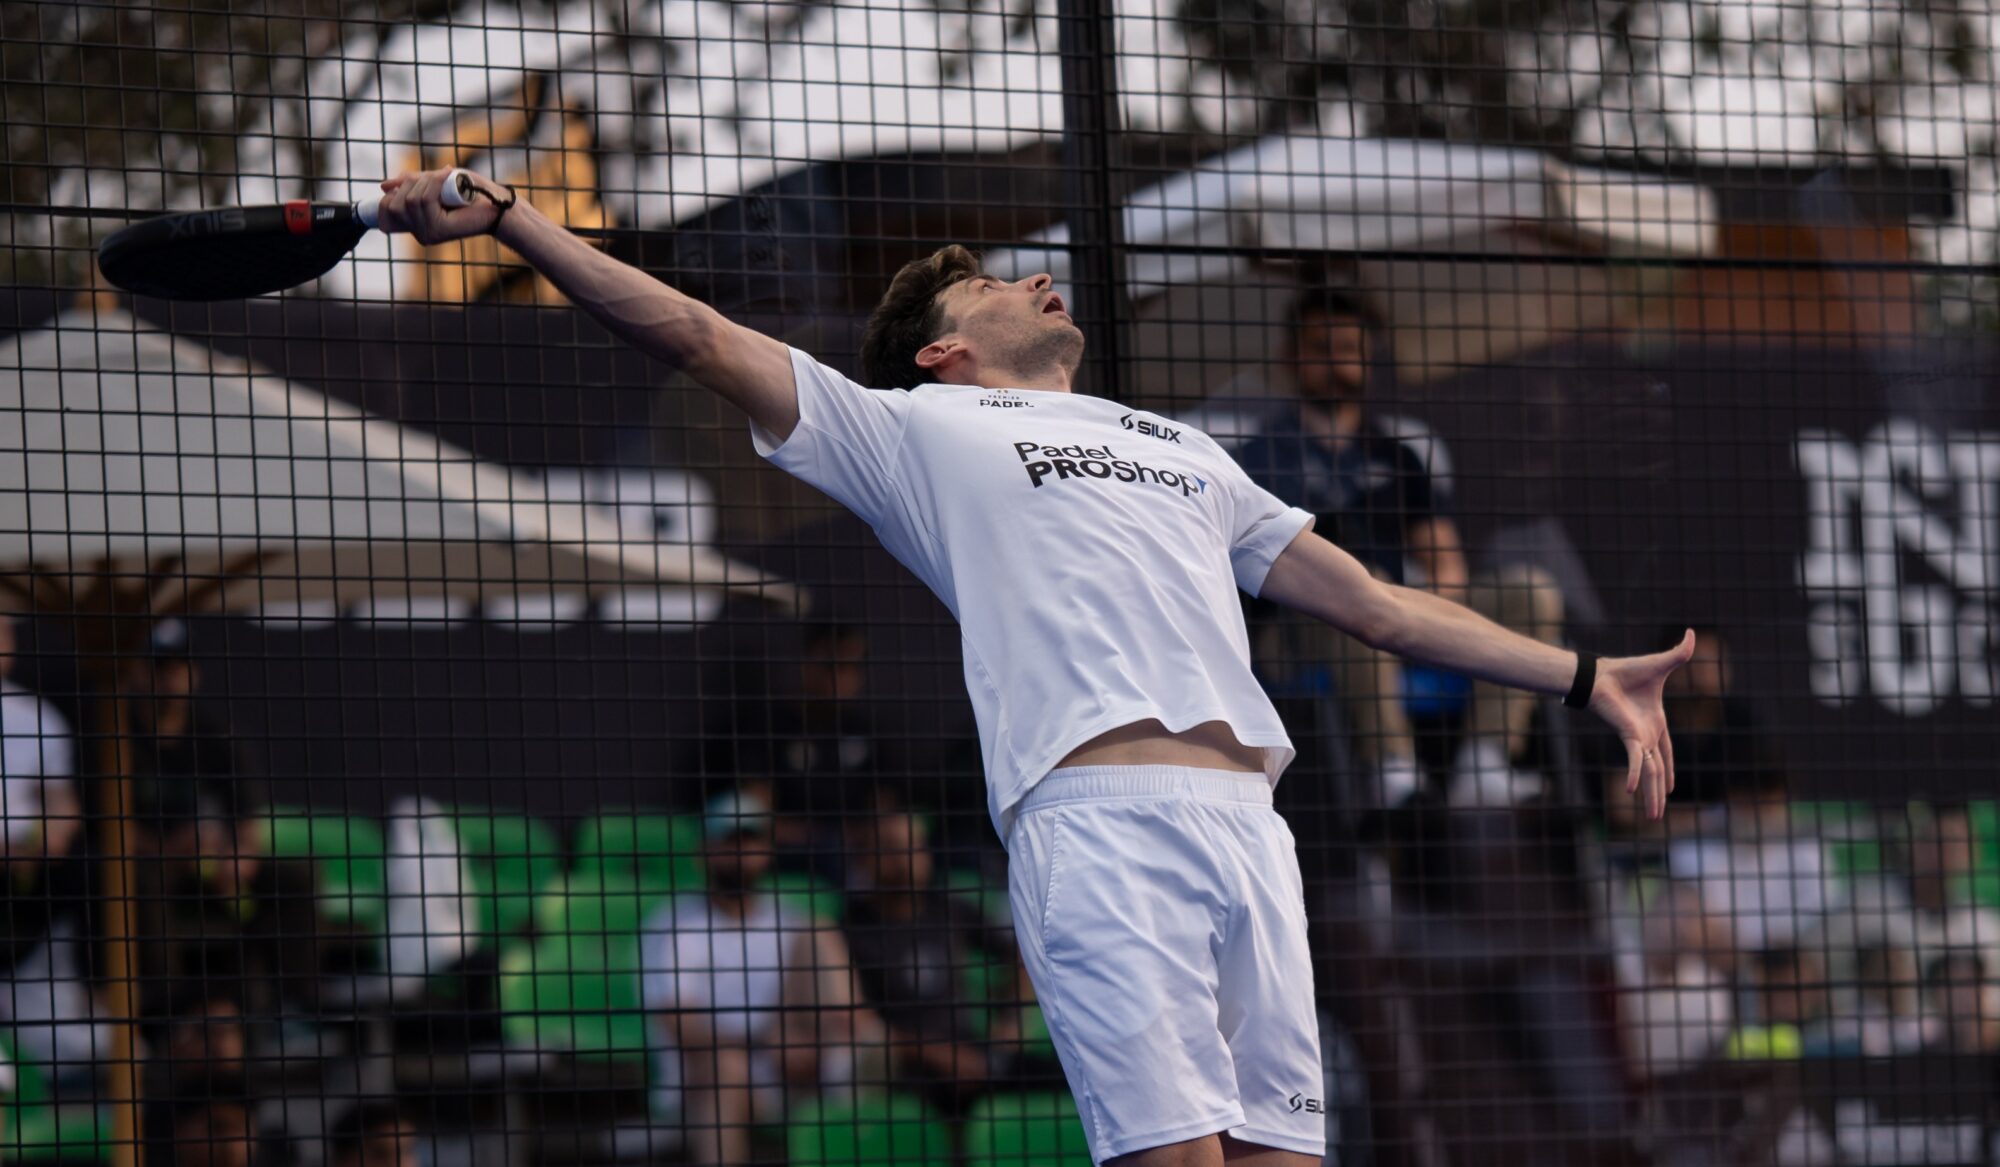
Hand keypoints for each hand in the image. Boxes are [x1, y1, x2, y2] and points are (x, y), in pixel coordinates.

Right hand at [374, 169, 510, 242]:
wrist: (499, 205)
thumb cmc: (471, 192)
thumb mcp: (435, 182)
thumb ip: (411, 183)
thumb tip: (383, 187)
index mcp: (416, 225)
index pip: (385, 211)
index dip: (390, 193)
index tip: (404, 182)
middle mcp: (420, 234)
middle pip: (395, 203)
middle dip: (412, 182)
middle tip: (436, 176)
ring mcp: (428, 234)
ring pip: (411, 200)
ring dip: (426, 182)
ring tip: (445, 178)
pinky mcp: (440, 231)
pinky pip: (425, 201)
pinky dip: (434, 183)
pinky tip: (446, 177)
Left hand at [1590, 629, 1695, 820]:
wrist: (1600, 673)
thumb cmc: (1625, 670)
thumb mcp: (1660, 665)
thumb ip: (1679, 653)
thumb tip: (1691, 632)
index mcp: (1655, 723)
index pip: (1665, 752)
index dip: (1668, 769)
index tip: (1669, 788)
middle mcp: (1647, 735)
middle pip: (1658, 770)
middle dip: (1659, 794)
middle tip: (1658, 816)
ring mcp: (1638, 738)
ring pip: (1650, 771)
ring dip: (1651, 794)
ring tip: (1652, 818)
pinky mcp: (1629, 736)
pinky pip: (1636, 760)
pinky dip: (1636, 775)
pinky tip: (1632, 791)